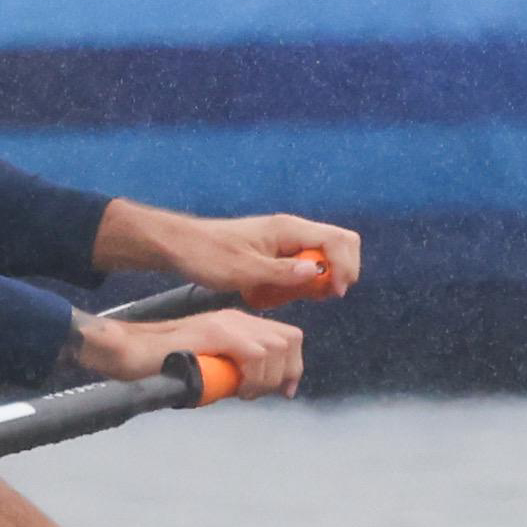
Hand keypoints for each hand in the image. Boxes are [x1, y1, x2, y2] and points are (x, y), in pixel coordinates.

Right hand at [72, 307, 304, 397]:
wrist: (131, 353)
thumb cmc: (163, 365)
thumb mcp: (210, 367)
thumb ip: (234, 371)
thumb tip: (258, 389)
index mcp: (237, 324)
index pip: (287, 337)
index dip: (292, 366)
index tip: (284, 391)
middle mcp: (236, 319)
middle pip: (289, 340)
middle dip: (284, 373)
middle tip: (257, 393)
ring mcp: (225, 323)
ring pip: (275, 348)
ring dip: (266, 378)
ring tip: (243, 392)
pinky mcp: (214, 333)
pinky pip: (254, 353)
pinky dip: (254, 376)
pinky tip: (237, 388)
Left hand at [93, 202, 359, 305]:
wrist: (182, 247)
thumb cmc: (207, 256)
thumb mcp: (244, 271)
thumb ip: (281, 273)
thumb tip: (316, 273)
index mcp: (288, 229)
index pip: (339, 240)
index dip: (344, 267)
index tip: (333, 292)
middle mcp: (291, 231)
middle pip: (339, 245)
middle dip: (338, 272)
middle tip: (322, 297)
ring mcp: (285, 241)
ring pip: (322, 257)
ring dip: (318, 279)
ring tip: (295, 297)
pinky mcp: (276, 252)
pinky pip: (302, 266)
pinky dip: (300, 282)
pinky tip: (280, 295)